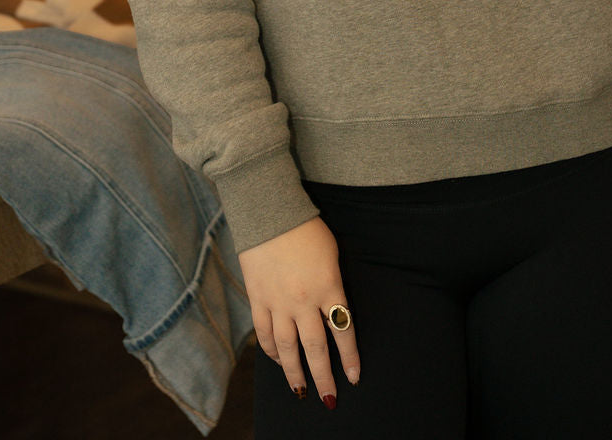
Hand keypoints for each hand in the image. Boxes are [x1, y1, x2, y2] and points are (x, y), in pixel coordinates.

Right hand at [238, 215, 359, 406]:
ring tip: (301, 391)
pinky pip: (264, 334)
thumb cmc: (307, 228)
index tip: (354, 377)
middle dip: (324, 377)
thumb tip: (334, 312)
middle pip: (316, 348)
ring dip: (295, 373)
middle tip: (329, 398)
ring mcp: (278, 302)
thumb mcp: (332, 254)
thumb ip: (333, 285)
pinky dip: (271, 352)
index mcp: (328, 285)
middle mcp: (304, 300)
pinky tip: (278, 361)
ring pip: (287, 348)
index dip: (349, 357)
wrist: (270, 212)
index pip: (343, 330)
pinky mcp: (258, 299)